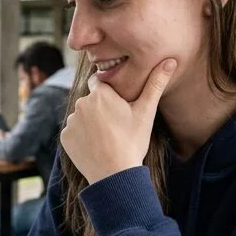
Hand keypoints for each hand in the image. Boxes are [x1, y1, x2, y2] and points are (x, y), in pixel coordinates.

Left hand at [61, 59, 175, 184]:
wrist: (114, 175)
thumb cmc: (132, 142)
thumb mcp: (146, 112)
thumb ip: (156, 84)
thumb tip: (170, 61)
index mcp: (100, 93)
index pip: (100, 81)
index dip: (110, 92)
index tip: (119, 105)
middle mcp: (81, 103)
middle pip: (91, 100)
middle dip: (101, 108)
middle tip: (116, 125)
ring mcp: (71, 121)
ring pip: (82, 116)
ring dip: (91, 123)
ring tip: (107, 137)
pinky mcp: (65, 137)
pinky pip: (74, 132)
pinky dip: (82, 137)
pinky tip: (96, 146)